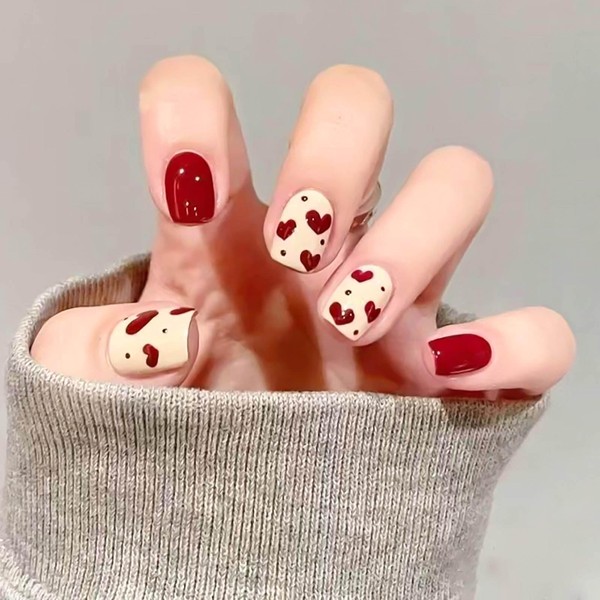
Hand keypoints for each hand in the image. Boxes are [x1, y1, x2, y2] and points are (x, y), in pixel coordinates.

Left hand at [31, 56, 574, 397]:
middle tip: (297, 251)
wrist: (236, 504)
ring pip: (457, 186)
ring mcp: (398, 296)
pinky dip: (513, 344)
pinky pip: (533, 334)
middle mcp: (319, 240)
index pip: (205, 108)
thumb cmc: (171, 424)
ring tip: (355, 315)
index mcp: (222, 228)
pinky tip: (447, 377)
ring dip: (414, 240)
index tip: (190, 187)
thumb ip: (92, 357)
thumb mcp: (98, 391)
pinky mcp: (455, 370)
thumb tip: (159, 338)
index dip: (195, 117)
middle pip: (358, 108)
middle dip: (331, 159)